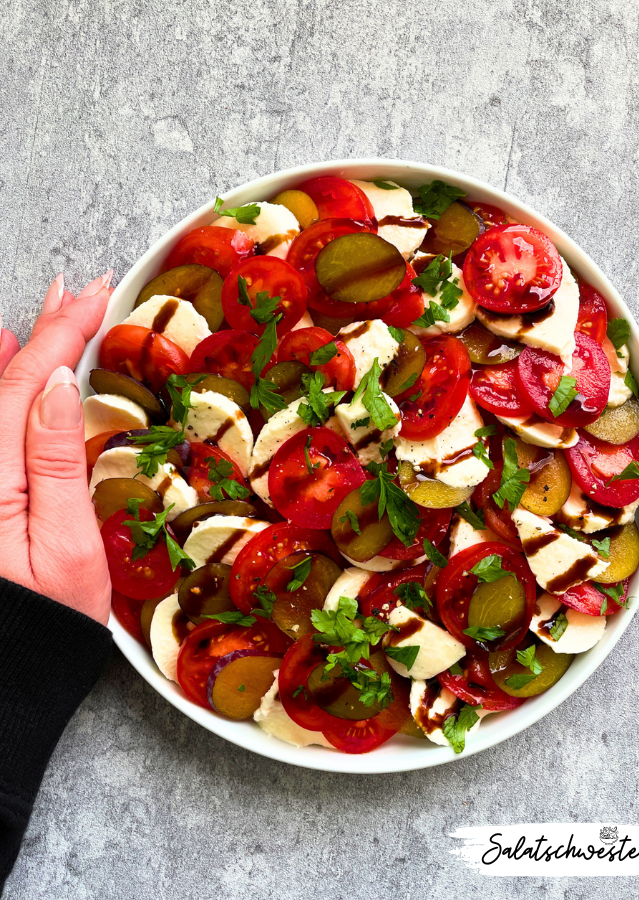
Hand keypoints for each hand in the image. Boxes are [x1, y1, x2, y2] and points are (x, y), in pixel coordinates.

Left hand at [0, 273, 113, 625]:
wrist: (8, 667)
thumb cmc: (47, 619)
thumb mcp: (66, 546)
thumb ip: (54, 462)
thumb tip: (57, 385)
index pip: (24, 386)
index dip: (60, 336)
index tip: (92, 298)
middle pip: (2, 382)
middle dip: (44, 332)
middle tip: (77, 291)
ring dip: (21, 351)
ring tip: (47, 313)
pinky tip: (6, 362)